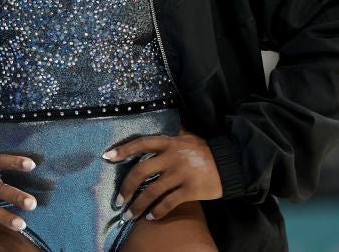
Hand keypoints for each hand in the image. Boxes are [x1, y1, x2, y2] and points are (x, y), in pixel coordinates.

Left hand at [103, 128, 221, 221]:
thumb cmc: (206, 150)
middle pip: (141, 171)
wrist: (231, 163)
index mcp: (169, 142)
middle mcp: (172, 157)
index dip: (124, 149)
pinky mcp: (190, 190)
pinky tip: (150, 217)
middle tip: (118, 201)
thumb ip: (172, 133)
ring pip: (152, 191)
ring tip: (129, 215)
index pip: (142, 143)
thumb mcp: (187, 136)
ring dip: (138, 205)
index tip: (107, 156)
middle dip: (126, 187)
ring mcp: (180, 174)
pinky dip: (157, 212)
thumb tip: (161, 120)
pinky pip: (168, 203)